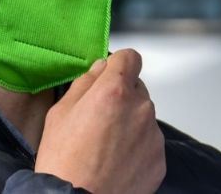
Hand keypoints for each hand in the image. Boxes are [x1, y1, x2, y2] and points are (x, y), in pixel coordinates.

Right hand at [35, 49, 164, 193]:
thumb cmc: (63, 162)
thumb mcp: (60, 113)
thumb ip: (84, 83)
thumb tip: (100, 69)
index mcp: (114, 91)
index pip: (130, 58)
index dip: (118, 64)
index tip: (111, 74)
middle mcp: (140, 109)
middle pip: (137, 88)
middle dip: (121, 97)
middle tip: (99, 119)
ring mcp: (153, 135)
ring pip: (144, 116)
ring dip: (130, 123)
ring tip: (106, 146)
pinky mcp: (159, 159)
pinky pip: (150, 142)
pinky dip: (137, 147)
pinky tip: (117, 161)